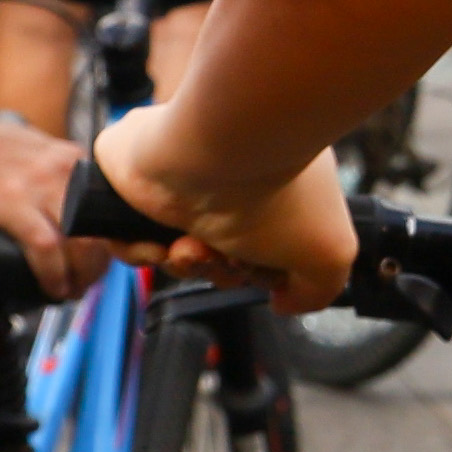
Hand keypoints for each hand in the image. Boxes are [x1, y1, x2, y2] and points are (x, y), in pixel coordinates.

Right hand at [0, 110, 102, 300]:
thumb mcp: (29, 153)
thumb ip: (51, 173)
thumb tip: (65, 201)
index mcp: (69, 160)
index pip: (108, 207)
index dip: (108, 242)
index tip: (98, 262)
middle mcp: (62, 170)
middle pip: (100, 229)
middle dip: (97, 266)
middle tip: (84, 285)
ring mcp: (37, 185)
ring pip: (81, 242)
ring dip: (80, 275)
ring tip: (70, 291)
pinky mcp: (10, 202)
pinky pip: (46, 246)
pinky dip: (53, 273)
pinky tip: (51, 287)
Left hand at [90, 111, 357, 311]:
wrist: (216, 150)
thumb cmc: (274, 189)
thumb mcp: (327, 253)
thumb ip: (315, 290)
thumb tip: (282, 301)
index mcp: (269, 180)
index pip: (257, 241)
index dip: (256, 269)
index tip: (260, 268)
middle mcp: (224, 176)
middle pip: (214, 249)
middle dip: (217, 268)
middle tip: (226, 258)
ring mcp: (176, 175)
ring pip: (170, 245)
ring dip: (184, 264)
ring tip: (190, 248)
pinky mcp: (129, 177)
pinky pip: (124, 233)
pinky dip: (141, 252)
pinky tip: (160, 244)